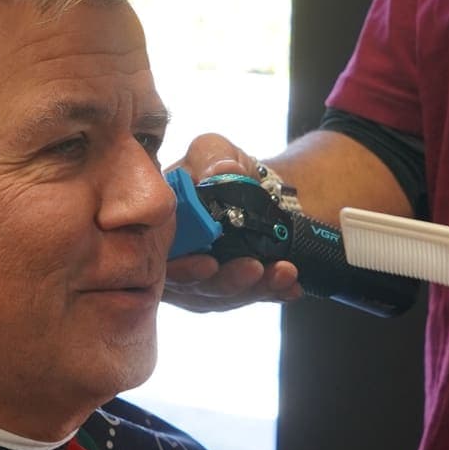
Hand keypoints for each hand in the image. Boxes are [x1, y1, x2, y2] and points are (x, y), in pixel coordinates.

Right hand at [163, 133, 303, 312]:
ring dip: (254, 289)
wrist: (250, 187)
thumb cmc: (220, 167)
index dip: (182, 267)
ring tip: (284, 272)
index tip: (209, 264)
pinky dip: (271, 293)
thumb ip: (212, 157)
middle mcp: (169, 260)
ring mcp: (196, 281)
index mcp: (157, 228)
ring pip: (221, 297)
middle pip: (191, 286)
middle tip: (255, 269)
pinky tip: (291, 288)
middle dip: (226, 281)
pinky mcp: (225, 291)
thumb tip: (225, 170)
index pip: (158, 257)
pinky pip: (247, 297)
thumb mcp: (213, 151)